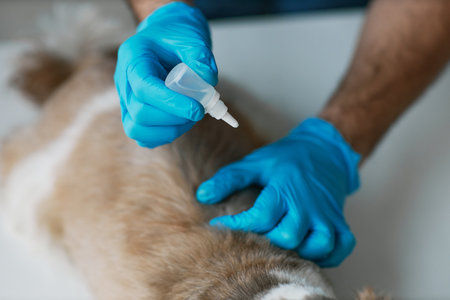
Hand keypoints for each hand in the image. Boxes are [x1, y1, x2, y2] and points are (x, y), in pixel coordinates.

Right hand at [114, 2, 217, 147]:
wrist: (166, 36)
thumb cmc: (177, 35)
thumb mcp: (191, 37)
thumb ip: (200, 56)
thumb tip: (207, 81)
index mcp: (133, 57)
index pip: (144, 87)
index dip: (171, 103)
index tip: (197, 109)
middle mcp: (124, 80)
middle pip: (139, 112)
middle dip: (173, 118)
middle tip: (198, 111)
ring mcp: (126, 99)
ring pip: (136, 129)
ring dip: (168, 129)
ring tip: (189, 118)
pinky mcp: (134, 113)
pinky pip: (142, 136)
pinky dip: (163, 135)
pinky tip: (180, 123)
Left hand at [196, 118, 360, 266]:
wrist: (324, 149)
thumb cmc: (286, 158)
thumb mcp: (255, 162)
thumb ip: (229, 178)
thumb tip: (202, 195)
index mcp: (284, 188)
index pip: (260, 217)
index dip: (238, 225)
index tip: (221, 224)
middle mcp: (307, 204)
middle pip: (288, 236)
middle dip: (269, 239)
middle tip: (258, 232)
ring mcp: (327, 214)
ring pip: (318, 245)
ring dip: (300, 250)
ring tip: (284, 242)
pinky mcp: (340, 220)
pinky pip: (342, 246)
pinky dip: (329, 255)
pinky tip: (311, 249)